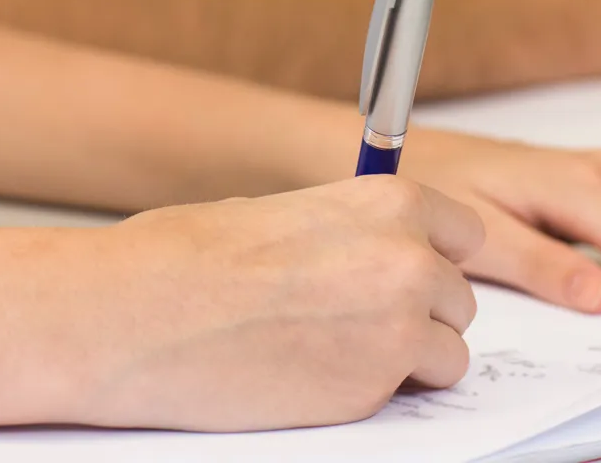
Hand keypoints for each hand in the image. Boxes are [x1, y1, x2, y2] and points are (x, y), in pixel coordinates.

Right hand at [73, 177, 483, 431]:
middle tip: (360, 320)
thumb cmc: (186, 258)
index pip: (465, 234)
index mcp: (389, 203)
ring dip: (409, 358)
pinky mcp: (371, 394)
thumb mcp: (280, 213)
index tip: (408, 271)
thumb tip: (365, 253)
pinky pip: (406, 397)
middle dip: (420, 312)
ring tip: (340, 353)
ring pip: (448, 354)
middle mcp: (409, 262)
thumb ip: (345, 232)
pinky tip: (318, 376)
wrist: (135, 317)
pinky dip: (374, 393)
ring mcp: (397, 331)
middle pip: (459, 299)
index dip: (433, 257)